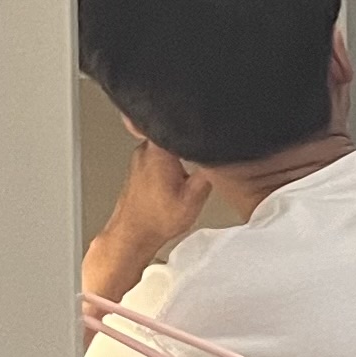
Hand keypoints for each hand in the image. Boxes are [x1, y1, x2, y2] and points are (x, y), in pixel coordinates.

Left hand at [86, 135, 209, 298]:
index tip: (209, 132)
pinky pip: (158, 155)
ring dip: (180, 152)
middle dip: (190, 140)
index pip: (179, 120)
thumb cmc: (156, 220)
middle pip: (173, 130)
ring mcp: (139, 158)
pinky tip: (176, 180)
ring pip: (166, 143)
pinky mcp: (138, 168)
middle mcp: (145, 149)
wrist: (132, 236)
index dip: (198, 123)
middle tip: (202, 157)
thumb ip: (211, 171)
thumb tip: (224, 155)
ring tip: (188, 172)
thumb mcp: (196, 196)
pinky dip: (170, 162)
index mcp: (159, 151)